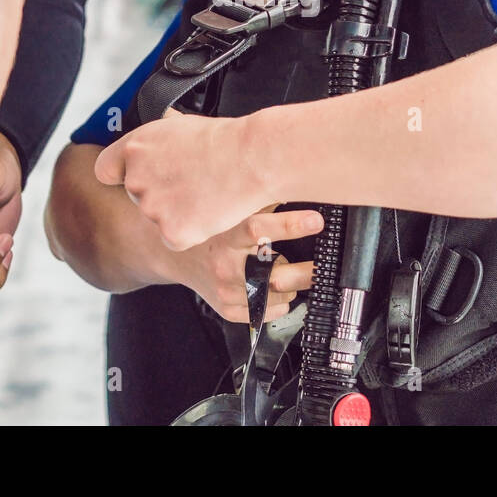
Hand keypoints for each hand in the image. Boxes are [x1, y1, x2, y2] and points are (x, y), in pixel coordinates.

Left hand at [95, 109, 273, 251]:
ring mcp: (152, 209)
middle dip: (160, 194)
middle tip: (190, 183)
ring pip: (157, 219)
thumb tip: (157, 134)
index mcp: (134, 148)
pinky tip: (209, 211)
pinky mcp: (171, 233)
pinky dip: (192, 232)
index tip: (138, 176)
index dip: (122, 174)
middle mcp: (136, 178)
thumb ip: (156, 140)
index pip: (105, 170)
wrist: (252, 158)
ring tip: (206, 192)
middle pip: (137, 196)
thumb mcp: (180, 125)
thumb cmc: (225, 140)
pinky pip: (175, 238)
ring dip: (177, 213)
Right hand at [168, 208, 323, 322]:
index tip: (316, 221)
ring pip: (273, 296)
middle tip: (321, 265)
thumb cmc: (211, 230)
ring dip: (292, 287)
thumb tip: (295, 183)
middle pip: (273, 273)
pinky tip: (278, 290)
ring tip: (295, 275)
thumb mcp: (231, 209)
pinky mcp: (225, 308)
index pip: (258, 228)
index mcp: (227, 234)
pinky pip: (264, 313)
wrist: (175, 256)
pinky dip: (279, 304)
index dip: (290, 225)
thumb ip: (260, 199)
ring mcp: (224, 289)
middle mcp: (225, 264)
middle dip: (305, 271)